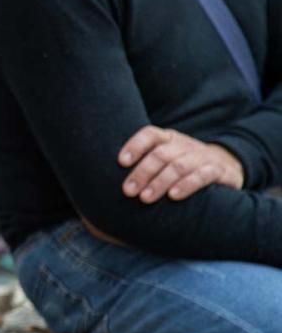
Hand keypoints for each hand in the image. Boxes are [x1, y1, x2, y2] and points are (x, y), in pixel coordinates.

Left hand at [117, 126, 243, 203]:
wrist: (227, 166)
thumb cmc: (183, 165)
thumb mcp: (165, 158)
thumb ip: (143, 162)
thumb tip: (107, 180)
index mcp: (168, 138)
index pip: (150, 134)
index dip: (135, 145)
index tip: (121, 162)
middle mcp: (184, 145)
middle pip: (161, 154)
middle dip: (142, 172)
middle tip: (128, 191)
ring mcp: (202, 157)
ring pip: (179, 166)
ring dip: (160, 182)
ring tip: (145, 198)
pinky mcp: (218, 171)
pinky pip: (203, 176)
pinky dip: (187, 185)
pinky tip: (174, 196)